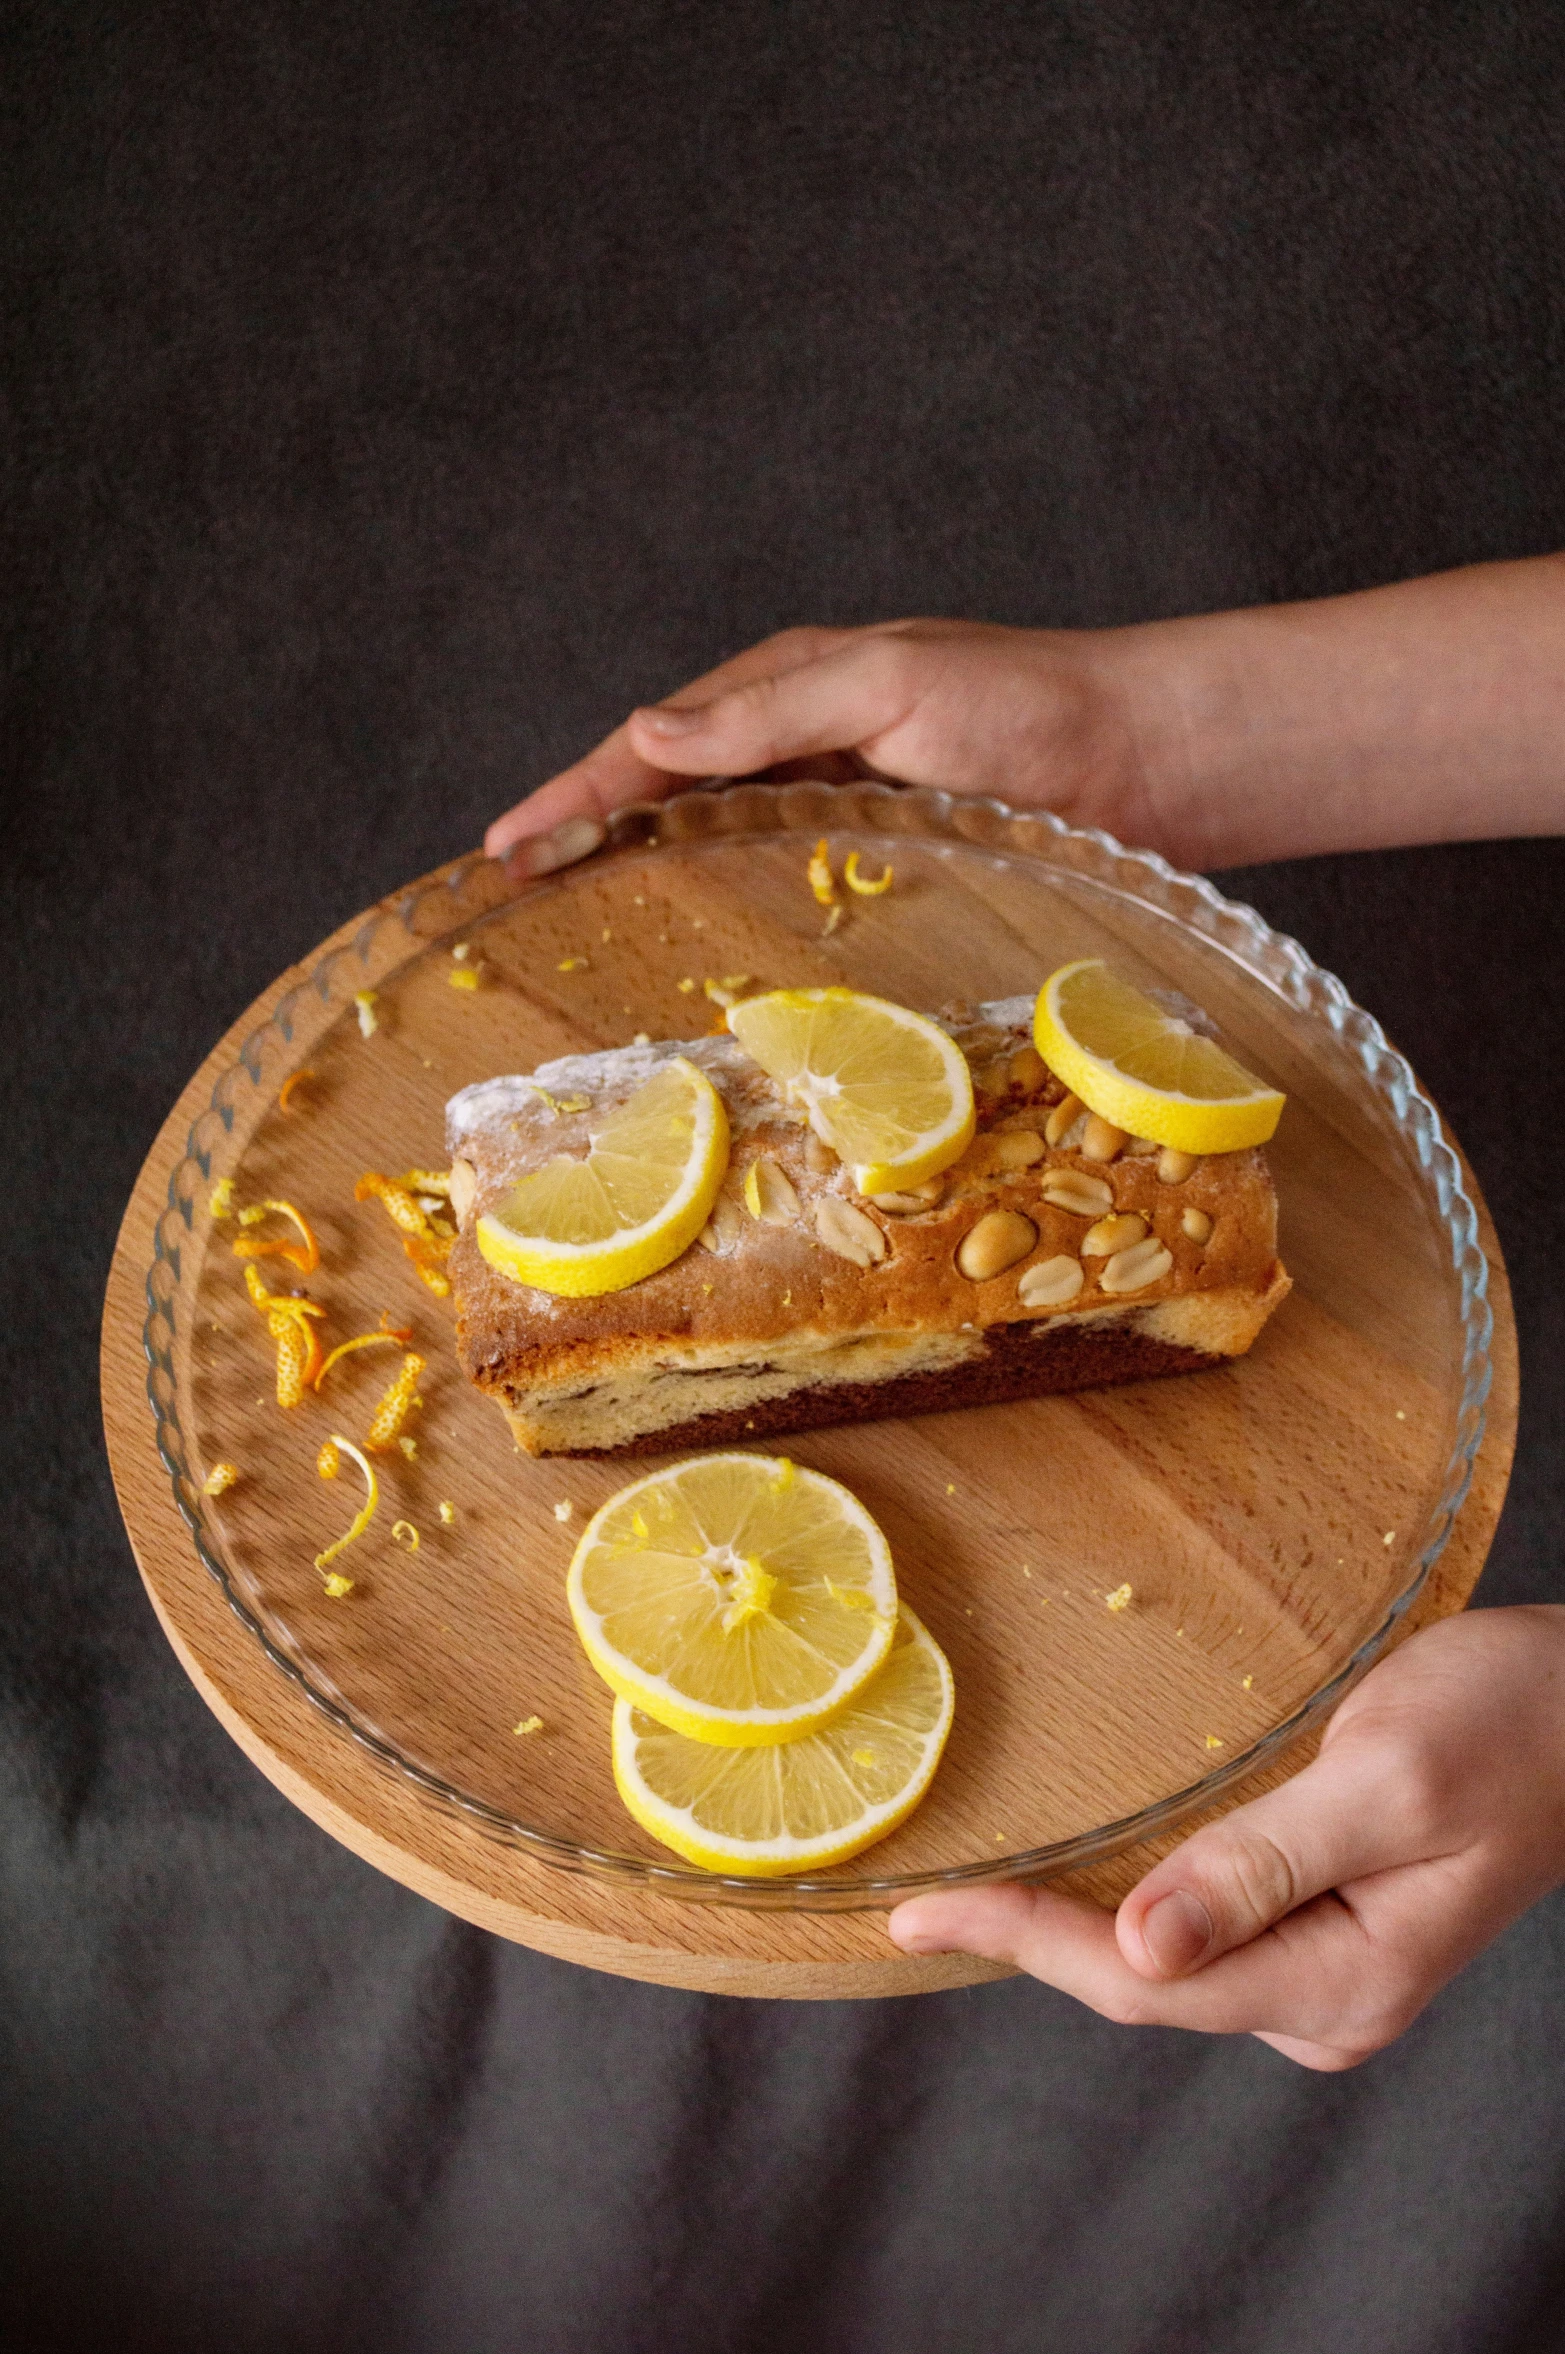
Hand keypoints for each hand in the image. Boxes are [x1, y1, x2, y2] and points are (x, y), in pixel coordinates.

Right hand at [486, 557, 1564, 877]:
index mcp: (789, 689)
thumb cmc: (1032, 709)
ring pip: (715, 846)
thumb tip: (644, 729)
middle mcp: (804, 746)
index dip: (570, 798)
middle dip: (582, 838)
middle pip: (665, 795)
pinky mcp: (885, 861)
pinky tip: (702, 953)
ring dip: (643, 881)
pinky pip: (780, 885)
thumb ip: (769, 708)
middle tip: (505, 900)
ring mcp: (842, 806)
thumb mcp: (892, 685)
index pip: (651, 749)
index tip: (499, 852)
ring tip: (571, 933)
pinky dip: (723, 913)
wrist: (1151, 762)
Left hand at [890, 1606, 1564, 2069]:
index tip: (924, 1910)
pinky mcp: (1322, 1920)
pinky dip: (1125, 1898)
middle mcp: (1327, 1995)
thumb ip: (1262, 1864)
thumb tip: (1147, 1947)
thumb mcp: (1386, 1780)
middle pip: (1143, 1983)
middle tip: (919, 1902)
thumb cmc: (1508, 1725)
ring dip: (1070, 1925)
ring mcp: (1324, 1964)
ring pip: (1165, 1959)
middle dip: (1031, 1942)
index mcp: (1343, 1977)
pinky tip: (1074, 1867)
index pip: (1147, 1980)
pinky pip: (1199, 1926)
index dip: (1025, 1942)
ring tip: (970, 1891)